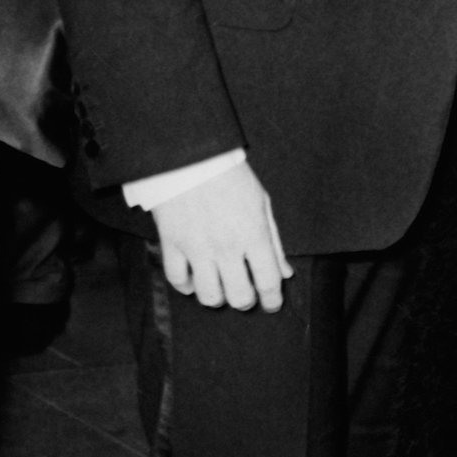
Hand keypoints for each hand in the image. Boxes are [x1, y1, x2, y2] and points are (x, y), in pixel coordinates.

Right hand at [149, 159, 292, 311]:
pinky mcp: (172, 242)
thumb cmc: (229, 174)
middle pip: (239, 297)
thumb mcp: (260, 201)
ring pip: (209, 296)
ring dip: (217, 297)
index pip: (269, 282)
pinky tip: (193, 280)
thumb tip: (285, 273)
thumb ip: (273, 240)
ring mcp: (197, 246)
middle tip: (244, 293)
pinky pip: (177, 279)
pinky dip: (186, 286)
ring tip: (219, 286)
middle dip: (246, 301)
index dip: (273, 300)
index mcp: (253, 234)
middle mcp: (226, 246)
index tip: (271, 304)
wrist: (188, 153)